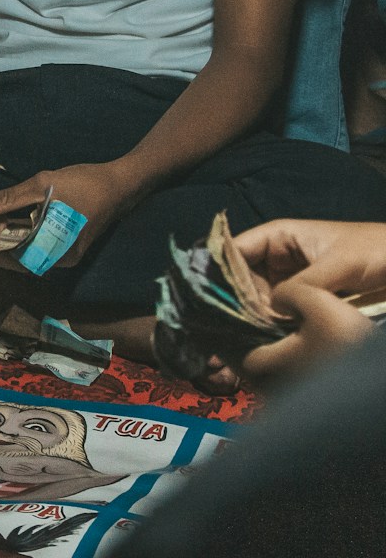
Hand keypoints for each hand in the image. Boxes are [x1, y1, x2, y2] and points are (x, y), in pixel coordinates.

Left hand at [0, 161, 136, 268]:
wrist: (121, 185)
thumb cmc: (84, 184)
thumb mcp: (43, 186)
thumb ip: (9, 199)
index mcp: (52, 251)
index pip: (6, 257)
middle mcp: (57, 260)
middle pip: (12, 257)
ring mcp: (62, 255)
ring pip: (22, 252)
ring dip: (2, 235)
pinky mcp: (64, 246)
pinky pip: (34, 245)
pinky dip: (17, 233)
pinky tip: (5, 216)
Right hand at [235, 219, 385, 383]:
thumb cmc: (377, 252)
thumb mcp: (340, 264)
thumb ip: (303, 285)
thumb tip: (272, 309)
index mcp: (279, 236)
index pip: (235, 250)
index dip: (220, 271)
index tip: (209, 297)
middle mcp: (278, 259)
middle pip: (242, 279)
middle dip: (236, 301)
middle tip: (230, 326)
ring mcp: (291, 282)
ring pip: (259, 299)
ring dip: (253, 317)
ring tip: (246, 337)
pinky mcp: (304, 304)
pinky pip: (280, 314)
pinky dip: (272, 326)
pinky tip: (266, 341)